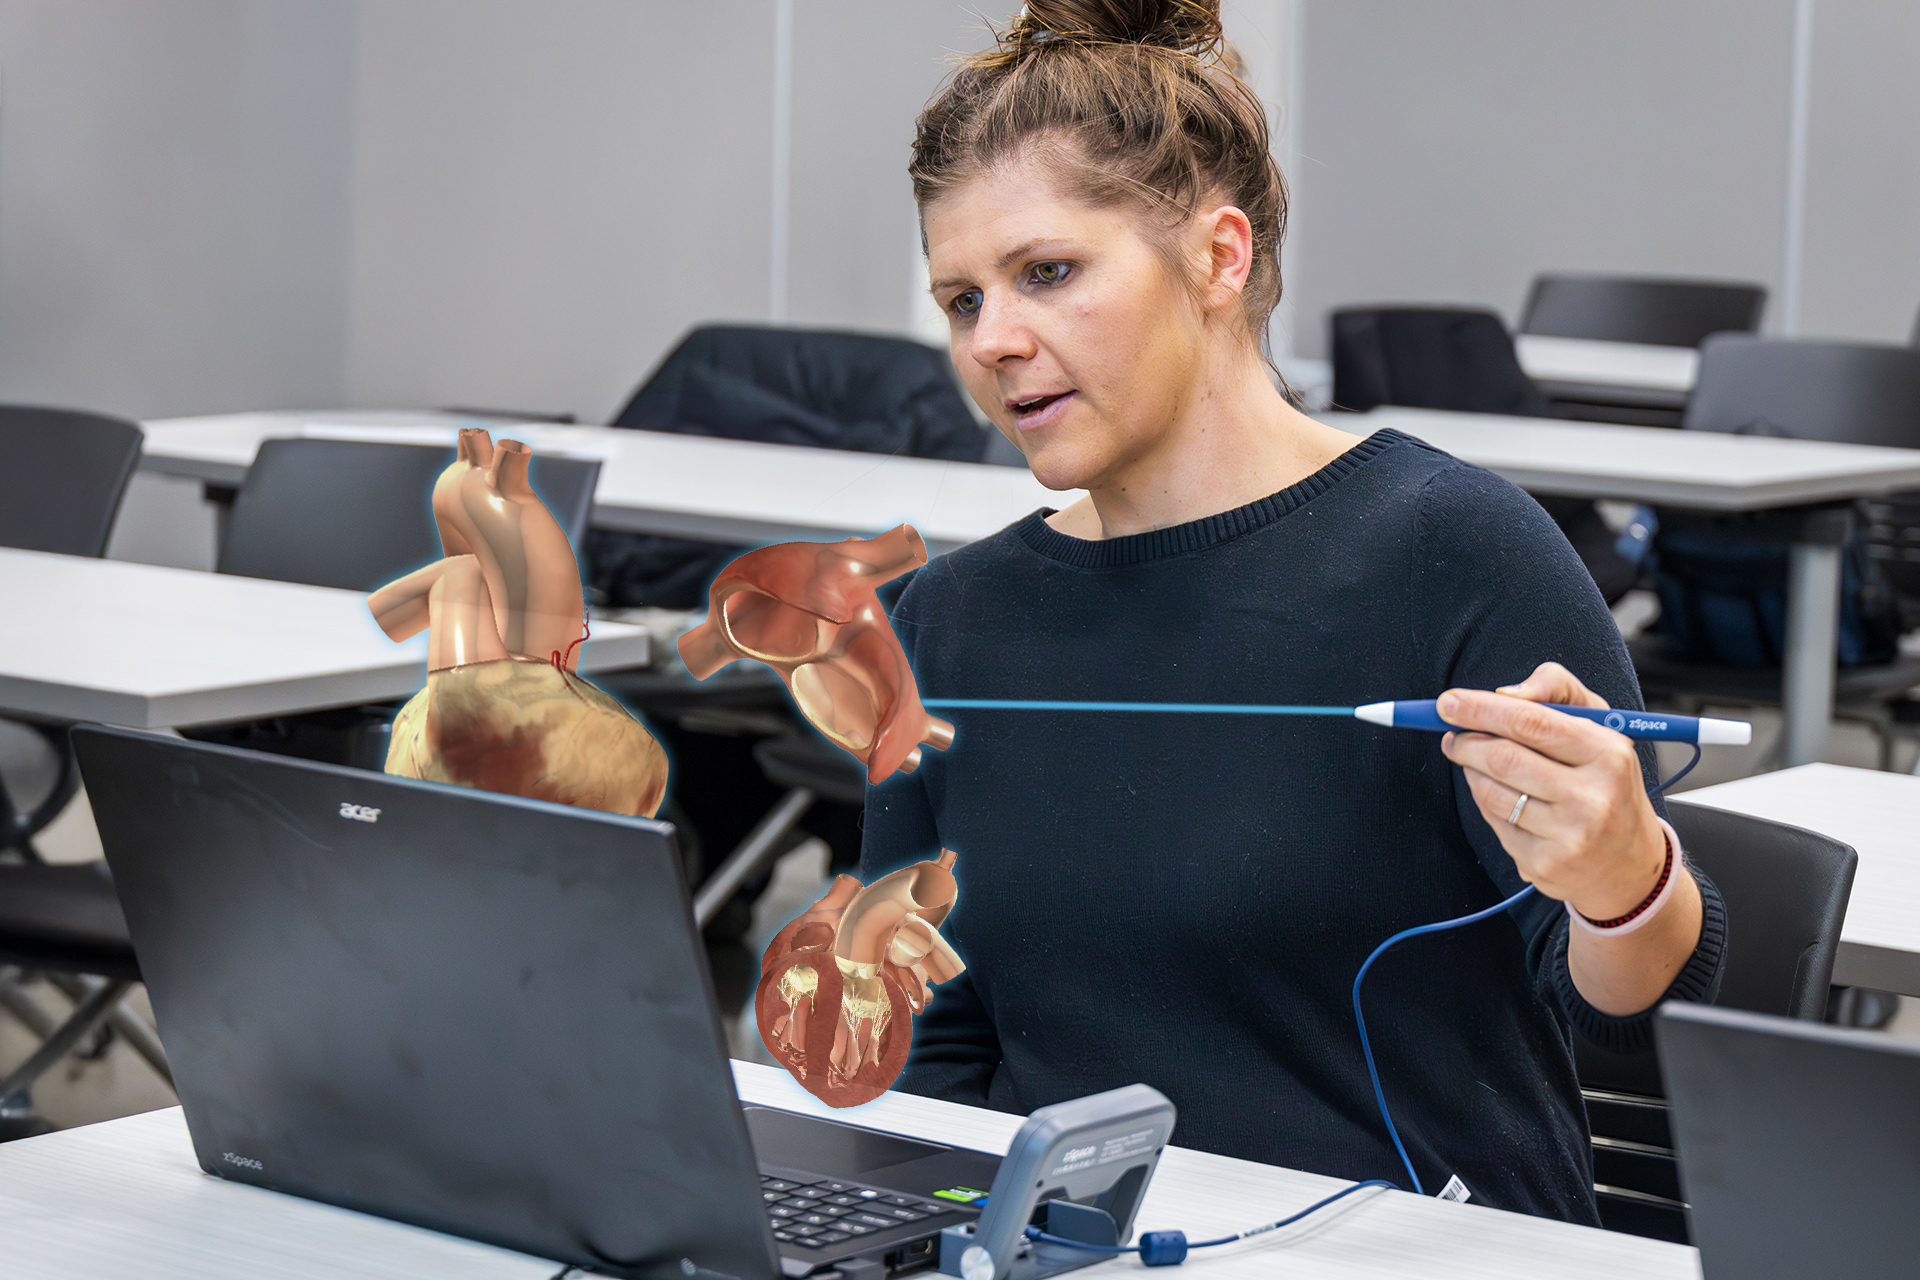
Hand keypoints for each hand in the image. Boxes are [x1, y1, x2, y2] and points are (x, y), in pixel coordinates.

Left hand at [1438, 662, 1669, 920]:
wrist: (1630, 862)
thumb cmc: (1605, 779)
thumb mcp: (1599, 723)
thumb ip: (1555, 688)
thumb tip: (1504, 694)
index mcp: (1609, 754)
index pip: (1531, 723)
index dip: (1482, 709)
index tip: (1447, 702)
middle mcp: (1593, 798)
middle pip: (1503, 758)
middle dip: (1466, 742)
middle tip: (1451, 735)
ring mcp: (1569, 836)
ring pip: (1491, 793)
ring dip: (1471, 772)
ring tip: (1475, 763)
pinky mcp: (1545, 864)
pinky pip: (1494, 823)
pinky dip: (1485, 802)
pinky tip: (1499, 795)